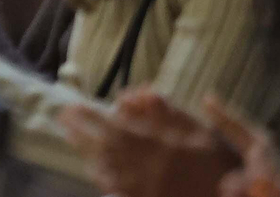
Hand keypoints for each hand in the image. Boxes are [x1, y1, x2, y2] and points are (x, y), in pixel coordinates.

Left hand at [61, 88, 239, 196]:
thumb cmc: (218, 165)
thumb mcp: (201, 133)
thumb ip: (170, 112)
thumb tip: (144, 91)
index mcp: (156, 145)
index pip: (112, 126)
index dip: (90, 116)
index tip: (73, 106)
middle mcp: (144, 166)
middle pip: (102, 145)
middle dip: (80, 130)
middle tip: (62, 118)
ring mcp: (140, 187)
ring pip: (104, 167)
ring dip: (85, 150)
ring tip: (70, 135)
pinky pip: (114, 187)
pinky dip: (100, 174)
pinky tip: (92, 166)